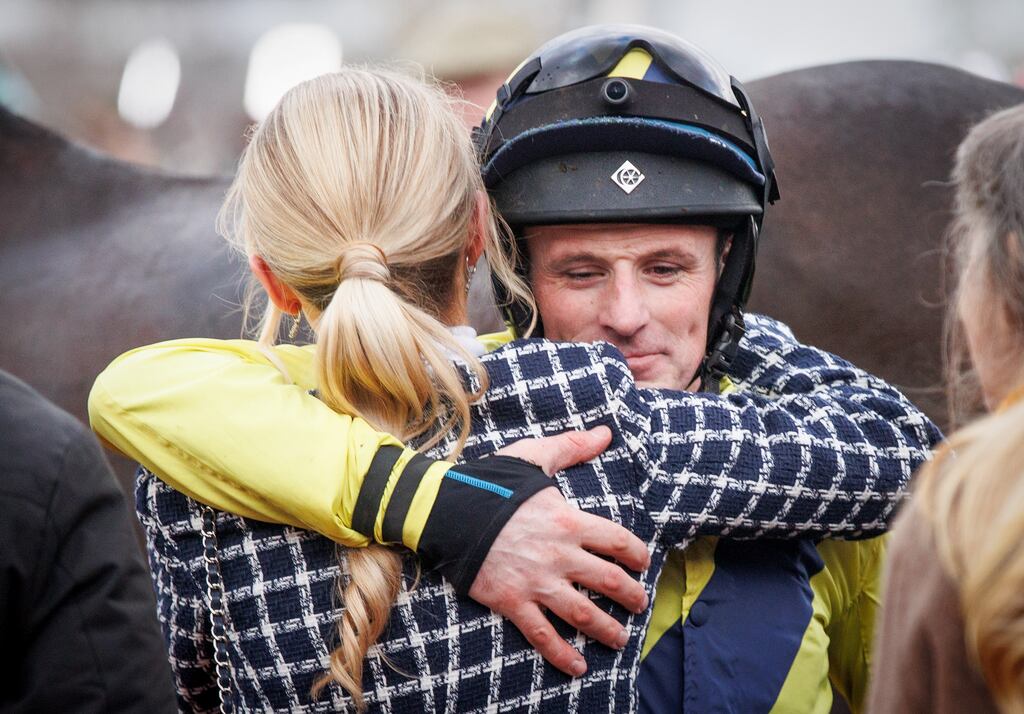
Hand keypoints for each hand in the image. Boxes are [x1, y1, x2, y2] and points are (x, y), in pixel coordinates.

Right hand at [469, 426, 650, 676]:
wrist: (444, 511)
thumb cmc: (491, 482)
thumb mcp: (533, 457)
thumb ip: (572, 446)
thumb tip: (604, 432)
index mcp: (568, 521)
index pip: (617, 541)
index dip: (637, 555)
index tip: (643, 563)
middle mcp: (558, 555)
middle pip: (608, 581)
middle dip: (630, 596)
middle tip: (640, 604)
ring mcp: (536, 582)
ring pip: (582, 613)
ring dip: (607, 629)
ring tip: (620, 638)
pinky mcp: (513, 601)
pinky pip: (542, 634)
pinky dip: (561, 654)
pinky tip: (578, 666)